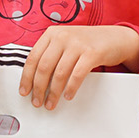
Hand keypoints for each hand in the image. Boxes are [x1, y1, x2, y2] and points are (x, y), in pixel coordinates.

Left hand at [18, 26, 138, 108]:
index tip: (24, 92)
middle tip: (37, 102)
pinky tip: (68, 96)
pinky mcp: (92, 53)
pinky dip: (70, 88)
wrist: (114, 38)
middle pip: (44, 67)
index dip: (26, 77)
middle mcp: (63, 36)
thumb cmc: (86, 44)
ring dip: (53, 92)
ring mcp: (77, 44)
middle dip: (38, 88)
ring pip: (59, 73)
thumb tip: (34, 79)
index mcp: (52, 34)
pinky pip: (77, 75)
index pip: (33, 57)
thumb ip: (50, 53)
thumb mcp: (65, 42)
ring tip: (51, 103)